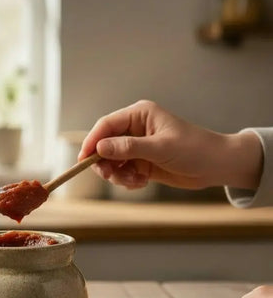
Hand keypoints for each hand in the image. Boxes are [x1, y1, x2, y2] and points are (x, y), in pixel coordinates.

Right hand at [78, 100, 261, 190]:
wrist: (215, 166)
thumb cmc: (194, 149)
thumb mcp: (160, 148)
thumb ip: (129, 148)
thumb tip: (99, 148)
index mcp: (139, 115)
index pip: (106, 125)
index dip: (92, 142)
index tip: (83, 160)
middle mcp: (135, 129)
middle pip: (104, 145)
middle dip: (106, 163)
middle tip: (112, 176)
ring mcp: (137, 147)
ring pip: (111, 162)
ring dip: (118, 175)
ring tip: (135, 180)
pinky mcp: (140, 162)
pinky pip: (122, 172)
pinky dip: (127, 180)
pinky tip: (141, 182)